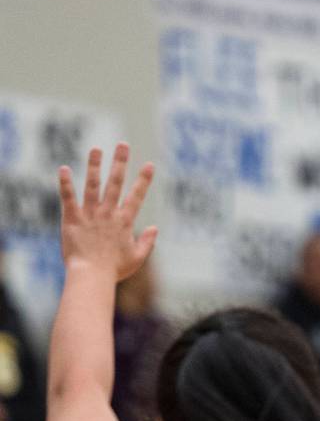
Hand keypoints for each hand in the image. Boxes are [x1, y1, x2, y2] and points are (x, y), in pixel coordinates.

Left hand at [58, 143, 156, 281]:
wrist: (92, 276)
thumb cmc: (114, 270)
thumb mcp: (136, 258)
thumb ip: (147, 242)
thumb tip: (155, 228)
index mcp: (124, 222)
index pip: (136, 196)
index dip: (144, 180)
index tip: (149, 164)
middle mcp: (108, 213)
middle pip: (116, 183)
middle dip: (120, 162)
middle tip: (123, 145)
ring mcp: (90, 214)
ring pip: (93, 185)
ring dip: (94, 165)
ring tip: (96, 149)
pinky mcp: (72, 219)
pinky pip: (68, 197)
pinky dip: (66, 183)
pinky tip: (63, 168)